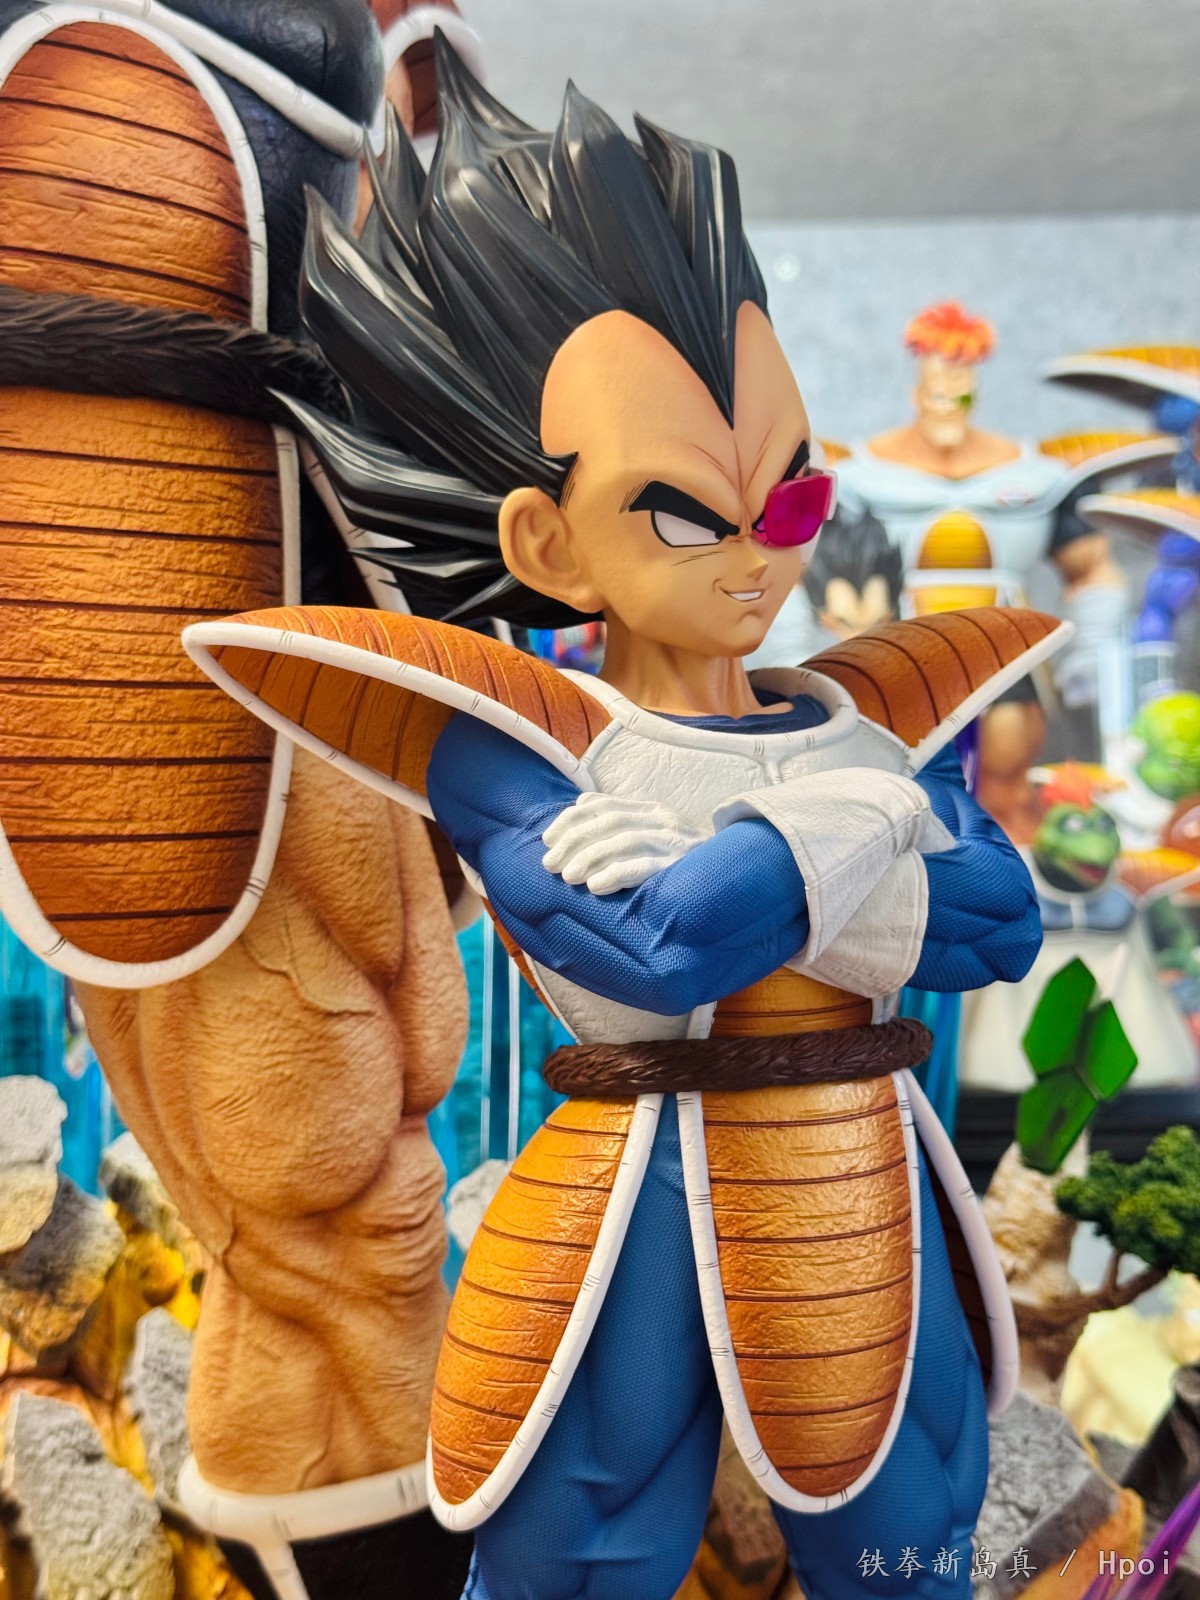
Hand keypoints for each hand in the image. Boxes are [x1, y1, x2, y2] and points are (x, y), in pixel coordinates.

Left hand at [541, 792, 708, 894]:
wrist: (730, 874)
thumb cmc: (680, 858)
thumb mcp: (651, 831)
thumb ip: (619, 817)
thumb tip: (580, 804)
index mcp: (651, 810)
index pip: (603, 805)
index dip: (570, 819)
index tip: (548, 838)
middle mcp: (661, 821)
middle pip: (609, 823)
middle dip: (573, 841)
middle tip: (550, 863)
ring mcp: (673, 843)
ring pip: (623, 842)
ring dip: (589, 858)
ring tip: (567, 876)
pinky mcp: (680, 867)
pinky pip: (644, 867)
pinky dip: (616, 874)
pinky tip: (594, 886)